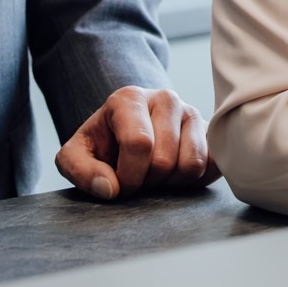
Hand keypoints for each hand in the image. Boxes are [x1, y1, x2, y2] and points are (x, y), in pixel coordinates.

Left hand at [54, 86, 219, 199]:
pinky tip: (175, 174)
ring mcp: (192, 112)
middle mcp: (165, 98)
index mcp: (129, 98)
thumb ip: (80, 171)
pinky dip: (193, 181)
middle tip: (138, 178)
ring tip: (156, 174)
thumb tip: (109, 188)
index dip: (129, 176)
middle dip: (148, 182)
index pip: (138, 143)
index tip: (120, 183)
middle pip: (163, 159)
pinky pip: (212, 166)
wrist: (129, 138)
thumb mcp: (75, 156)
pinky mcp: (211, 131)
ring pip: (191, 165)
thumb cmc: (103, 146)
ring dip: (171, 183)